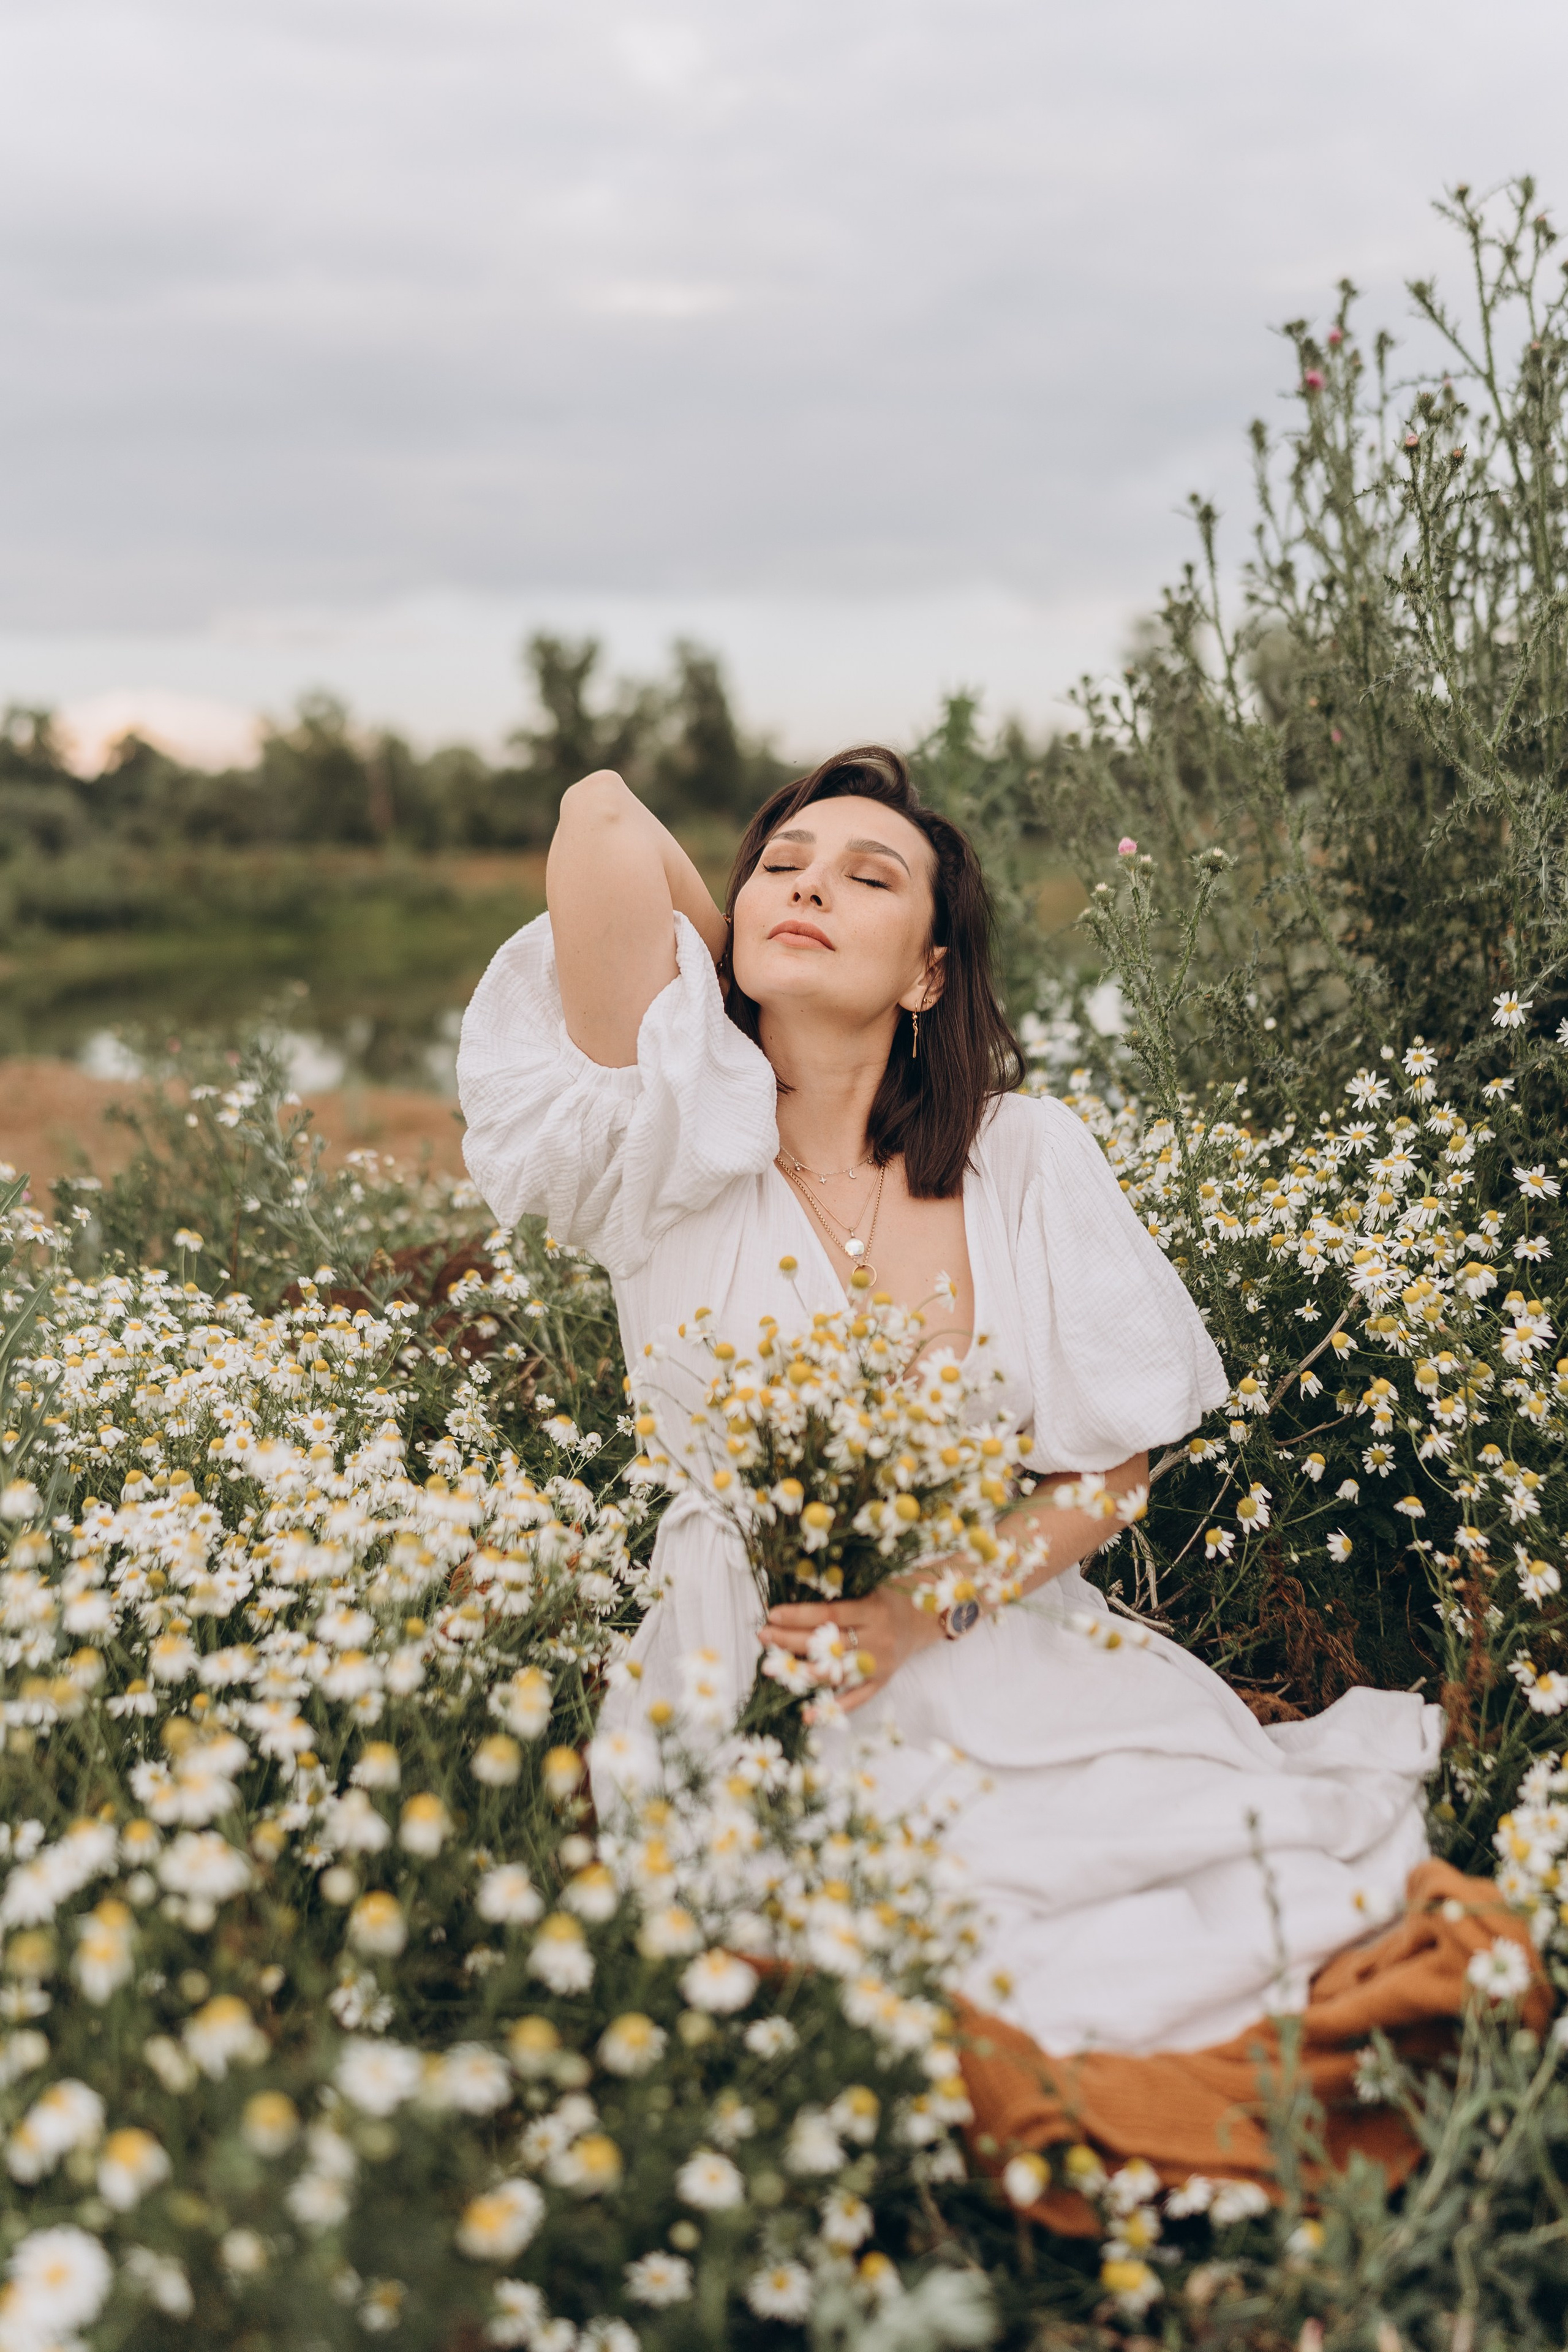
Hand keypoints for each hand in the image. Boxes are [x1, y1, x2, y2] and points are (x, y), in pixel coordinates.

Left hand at [760, 1585, 945, 1712]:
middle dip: (791, 1641)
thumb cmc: (891, 1596)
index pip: (830, 1615)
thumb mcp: (869, 1586)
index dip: (800, 1616)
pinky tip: (807, 1714)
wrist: (927, 1617)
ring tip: (773, 1668)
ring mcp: (880, 1664)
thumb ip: (840, 1593)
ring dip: (801, 1672)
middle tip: (764, 1637)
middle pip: (828, 1645)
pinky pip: (856, 1699)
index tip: (772, 1614)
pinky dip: (832, 1708)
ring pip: (836, 1674)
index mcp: (873, 1611)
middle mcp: (878, 1640)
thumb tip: (795, 1595)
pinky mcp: (882, 1681)